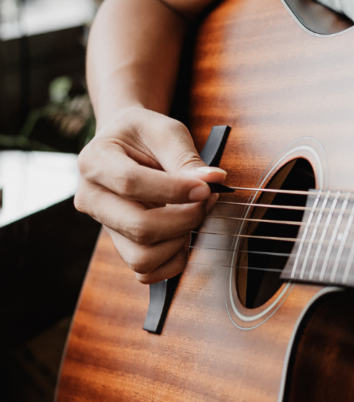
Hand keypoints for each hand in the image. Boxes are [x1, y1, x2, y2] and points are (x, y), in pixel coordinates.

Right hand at [74, 107, 225, 283]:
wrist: (127, 144)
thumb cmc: (145, 134)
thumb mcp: (165, 131)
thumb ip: (186, 158)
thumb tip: (213, 180)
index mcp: (94, 161)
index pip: (131, 183)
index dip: (174, 190)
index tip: (206, 187)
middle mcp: (91, 198)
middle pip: (139, 227)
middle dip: (185, 218)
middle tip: (207, 200)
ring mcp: (104, 225)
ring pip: (142, 256)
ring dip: (180, 241)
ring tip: (194, 214)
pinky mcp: (120, 244)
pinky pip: (145, 270)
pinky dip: (172, 260)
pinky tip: (183, 234)